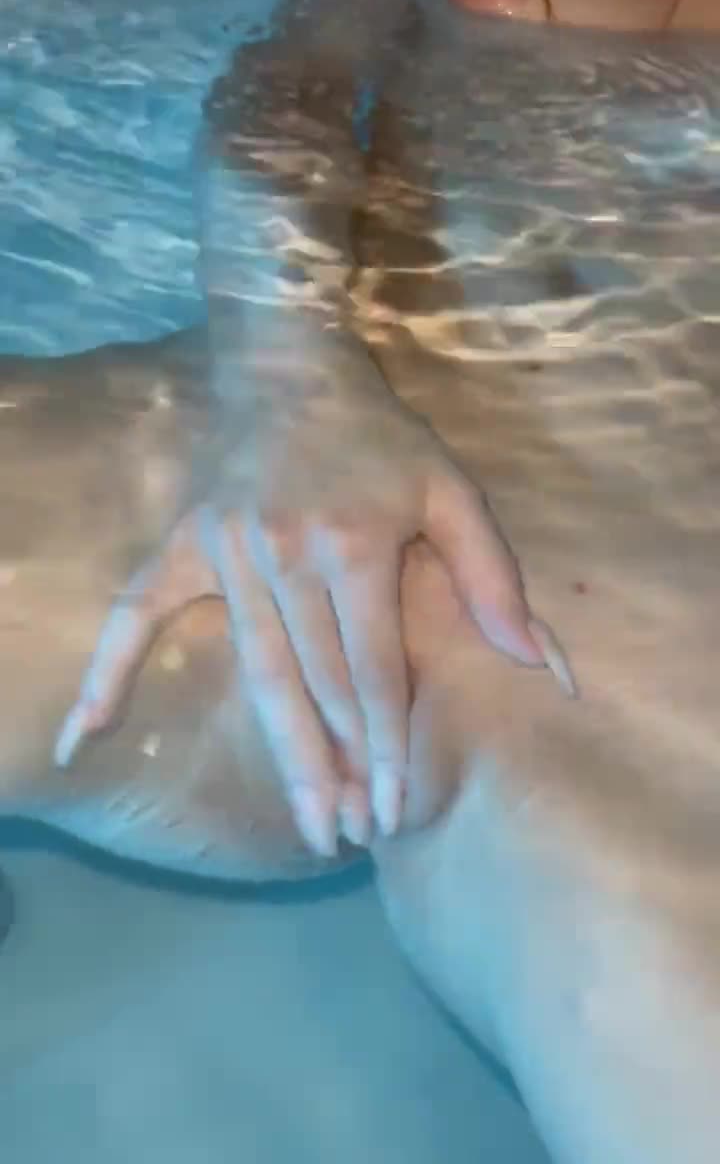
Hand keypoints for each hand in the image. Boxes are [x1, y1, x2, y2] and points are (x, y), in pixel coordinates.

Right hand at [54, 358, 573, 855]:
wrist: (291, 365)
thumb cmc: (380, 435)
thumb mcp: (451, 490)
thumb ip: (494, 578)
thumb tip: (542, 664)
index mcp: (354, 542)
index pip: (372, 668)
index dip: (384, 744)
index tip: (393, 808)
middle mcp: (286, 554)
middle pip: (317, 683)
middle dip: (339, 767)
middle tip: (351, 837)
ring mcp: (227, 552)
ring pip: (257, 671)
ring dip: (282, 751)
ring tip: (305, 821)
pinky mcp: (184, 545)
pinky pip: (135, 614)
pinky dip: (108, 674)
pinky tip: (88, 737)